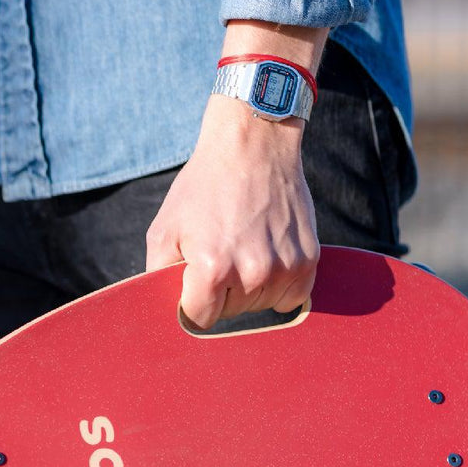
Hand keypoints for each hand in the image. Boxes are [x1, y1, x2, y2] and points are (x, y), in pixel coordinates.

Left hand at [144, 95, 318, 329]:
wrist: (253, 146)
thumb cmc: (202, 187)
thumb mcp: (164, 230)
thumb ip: (158, 276)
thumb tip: (163, 311)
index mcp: (212, 269)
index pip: (199, 319)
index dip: (191, 302)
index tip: (191, 282)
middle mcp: (253, 273)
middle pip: (230, 313)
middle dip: (219, 292)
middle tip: (219, 251)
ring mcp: (285, 268)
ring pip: (260, 305)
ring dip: (249, 288)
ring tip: (242, 247)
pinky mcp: (309, 260)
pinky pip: (292, 297)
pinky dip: (279, 285)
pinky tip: (266, 256)